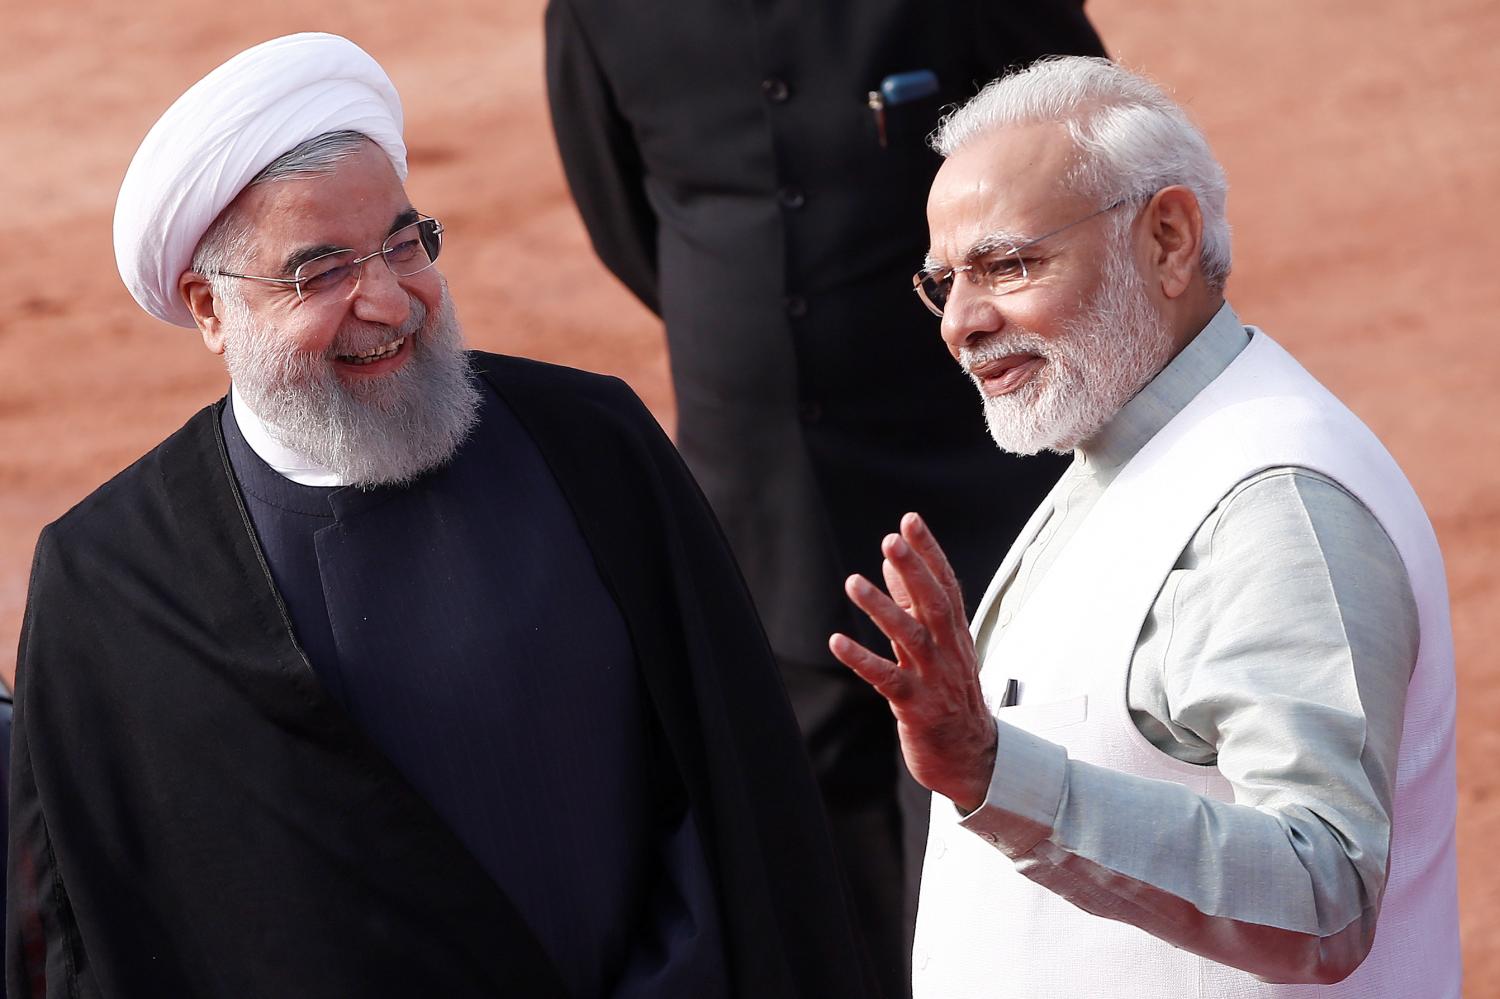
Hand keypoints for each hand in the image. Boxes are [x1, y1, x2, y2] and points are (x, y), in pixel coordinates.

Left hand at [829, 512, 995, 812]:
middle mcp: (948, 652)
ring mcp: (935, 680)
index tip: (910, 520)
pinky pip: (888, 680)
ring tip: (854, 582)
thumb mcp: (937, 647)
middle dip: (914, 570)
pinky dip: (863, 660)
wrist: (971, 758)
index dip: (930, 552)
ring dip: (882, 609)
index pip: (947, 584)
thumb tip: (891, 566)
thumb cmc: (950, 696)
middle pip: (934, 604)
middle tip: (891, 540)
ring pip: (910, 638)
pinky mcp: (917, 708)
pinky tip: (837, 642)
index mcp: (955, 634)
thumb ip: (912, 606)